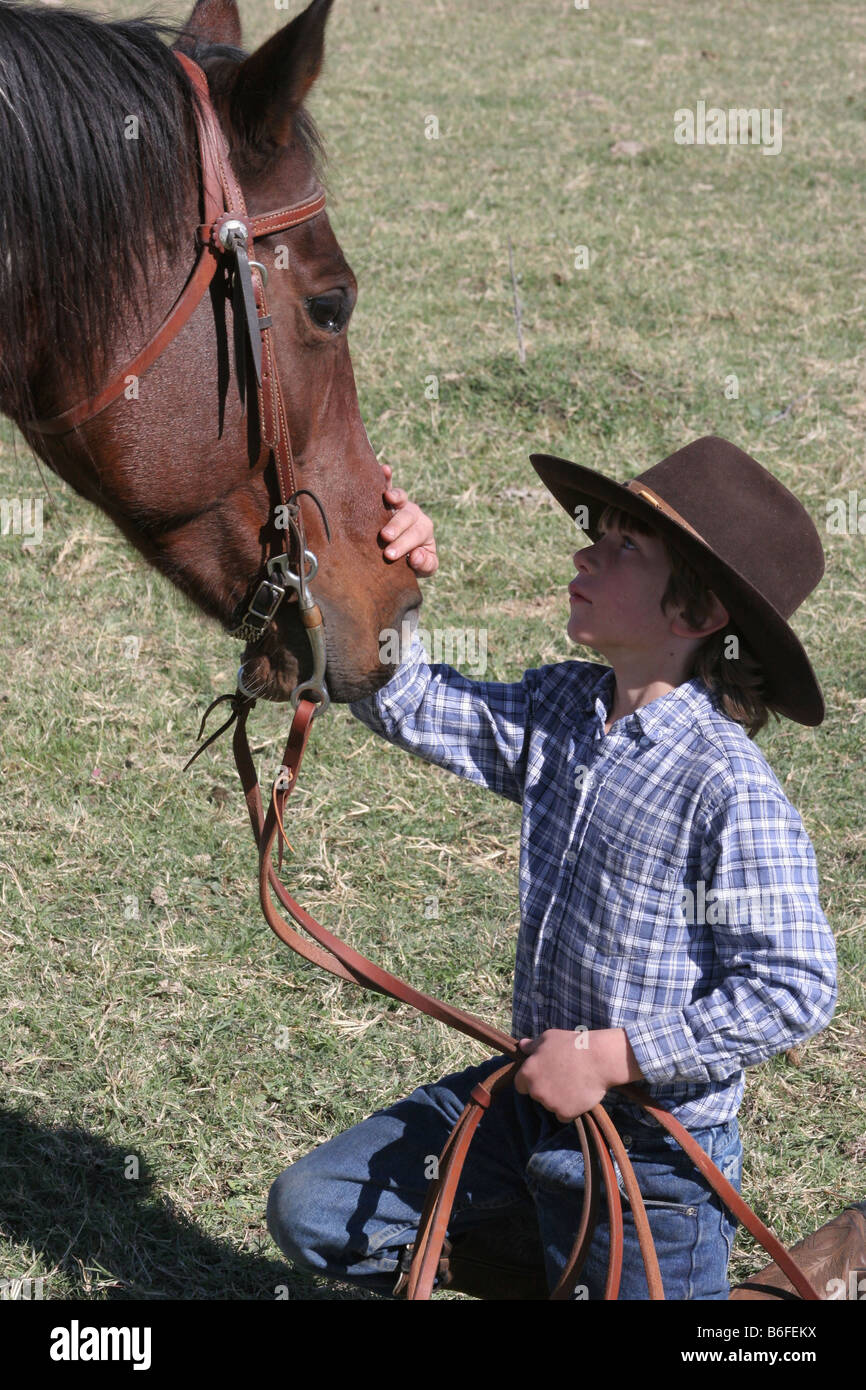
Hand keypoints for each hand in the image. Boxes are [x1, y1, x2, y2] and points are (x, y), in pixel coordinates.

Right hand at [379, 463, 437, 576]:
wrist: (400, 557)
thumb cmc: (412, 562)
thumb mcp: (425, 568)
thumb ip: (425, 564)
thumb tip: (416, 555)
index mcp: (424, 530)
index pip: (416, 535)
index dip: (405, 543)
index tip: (390, 555)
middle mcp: (414, 515)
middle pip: (408, 516)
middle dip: (397, 526)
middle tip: (385, 537)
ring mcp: (401, 505)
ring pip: (401, 498)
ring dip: (395, 496)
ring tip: (388, 497)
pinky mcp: (387, 499)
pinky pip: (389, 484)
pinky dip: (387, 476)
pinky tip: (384, 468)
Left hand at [514, 1028, 644, 1123]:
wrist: (599, 1059)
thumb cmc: (572, 1044)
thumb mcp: (549, 1038)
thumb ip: (532, 1046)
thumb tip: (522, 1046)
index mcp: (527, 1072)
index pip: (520, 1084)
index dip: (531, 1080)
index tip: (544, 1076)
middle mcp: (535, 1090)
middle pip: (536, 1095)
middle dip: (546, 1089)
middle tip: (562, 1077)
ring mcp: (550, 1104)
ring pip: (550, 1105)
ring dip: (558, 1099)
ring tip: (573, 1084)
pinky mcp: (565, 1113)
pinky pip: (564, 1116)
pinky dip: (570, 1109)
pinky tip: (578, 1096)